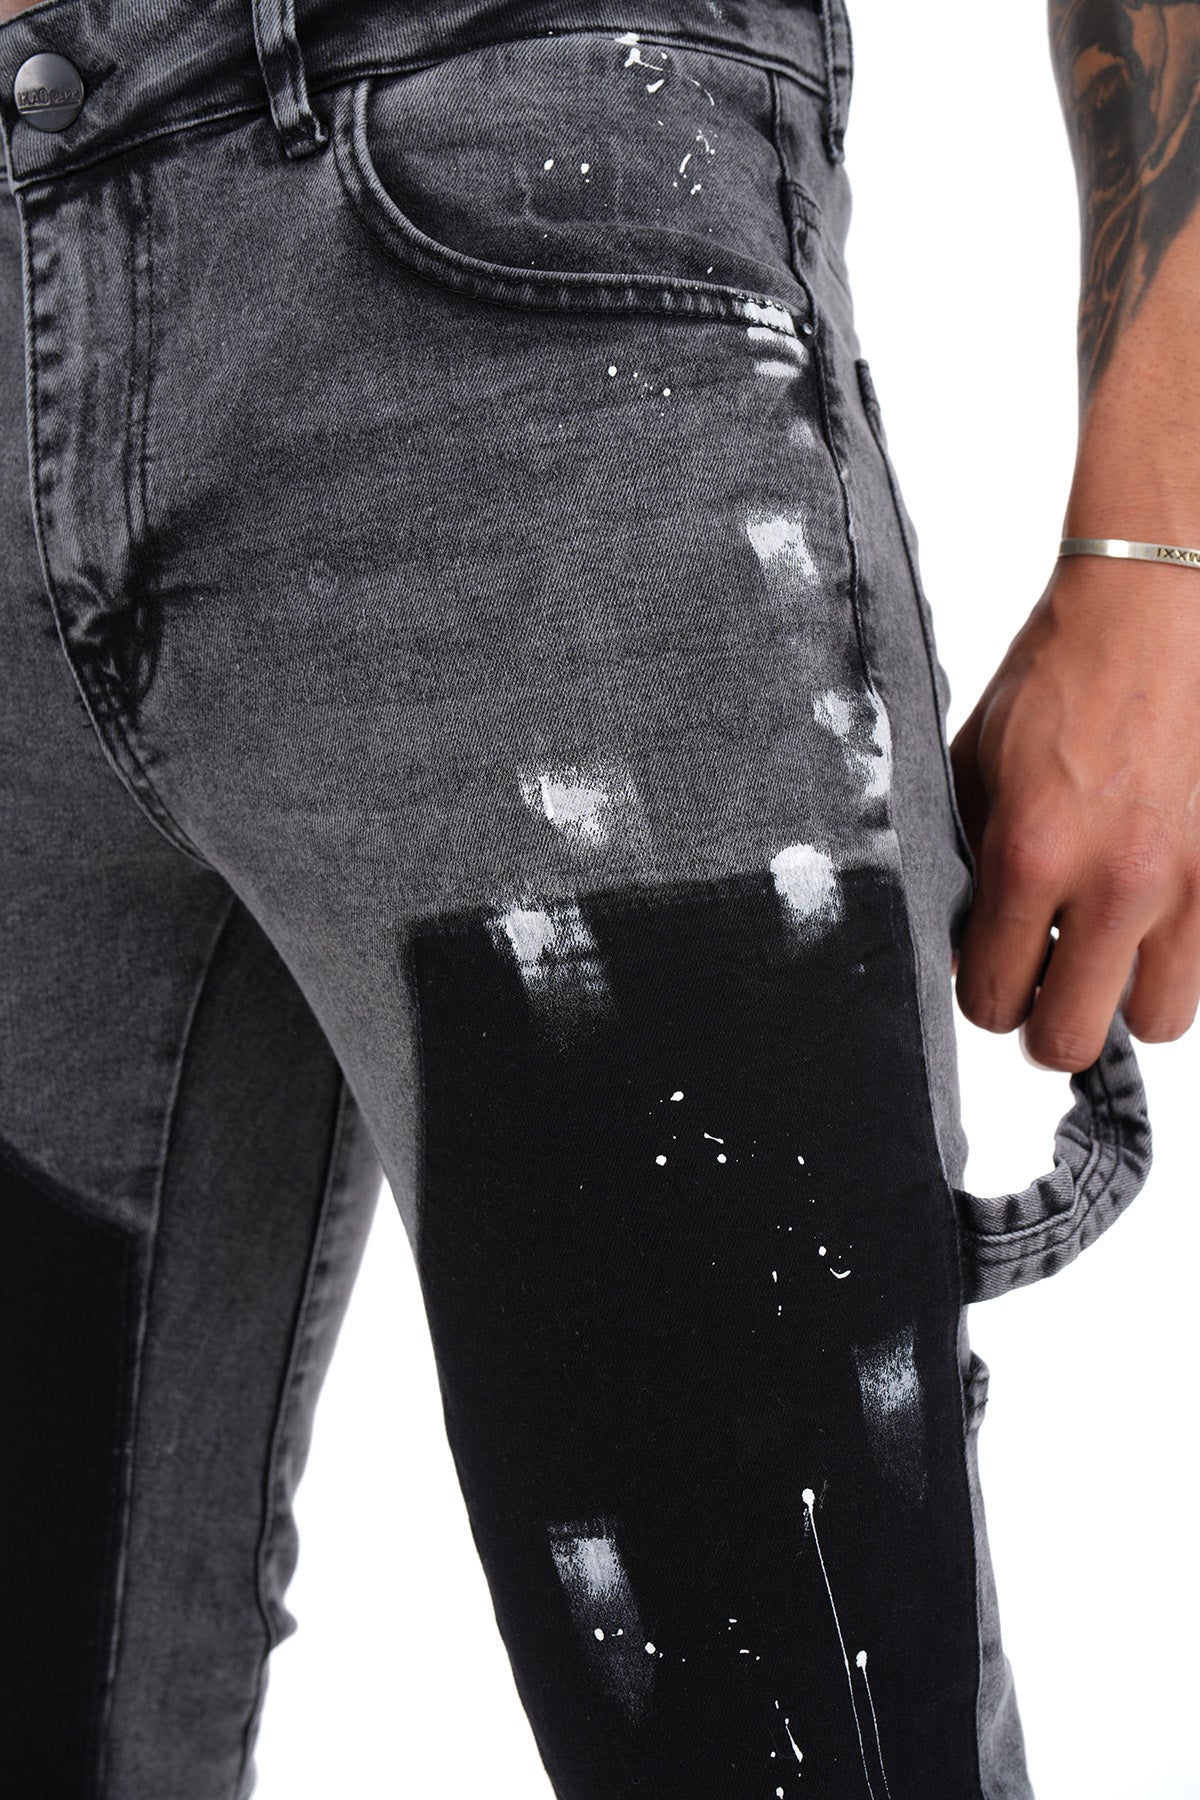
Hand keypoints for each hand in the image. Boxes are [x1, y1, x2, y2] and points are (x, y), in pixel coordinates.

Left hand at [948, 552, 1199, 1071]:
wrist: (1150, 611)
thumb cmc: (1058, 680)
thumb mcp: (972, 769)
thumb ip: (962, 864)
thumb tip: (963, 942)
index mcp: (1032, 857)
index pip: (993, 998)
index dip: (984, 996)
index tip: (990, 973)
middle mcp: (1115, 884)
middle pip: (1070, 1041)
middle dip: (1045, 1022)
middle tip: (1042, 983)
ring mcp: (1186, 884)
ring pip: (1153, 1021)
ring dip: (1120, 1000)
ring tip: (1101, 952)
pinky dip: (1171, 958)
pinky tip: (1146, 914)